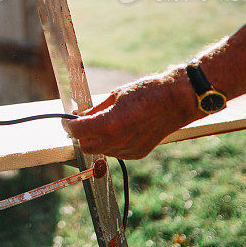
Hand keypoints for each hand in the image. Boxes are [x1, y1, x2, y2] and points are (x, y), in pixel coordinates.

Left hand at [63, 68, 202, 158]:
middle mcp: (118, 141)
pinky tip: (119, 130)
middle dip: (81, 134)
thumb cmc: (146, 92)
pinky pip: (115, 152)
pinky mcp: (138, 154)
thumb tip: (79, 116)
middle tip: (83, 122)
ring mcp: (129, 150)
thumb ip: (95, 110)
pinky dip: (111, 143)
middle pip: (86, 146)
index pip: (78, 131)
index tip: (68, 120)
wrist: (176, 101)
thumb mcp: (115, 96)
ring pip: (101, 151)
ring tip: (104, 123)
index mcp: (110, 124)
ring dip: (96, 140)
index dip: (70, 125)